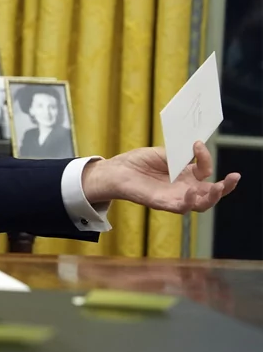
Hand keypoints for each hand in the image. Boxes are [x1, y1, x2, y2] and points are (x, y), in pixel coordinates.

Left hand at [82, 141, 239, 213]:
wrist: (116, 171)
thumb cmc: (138, 162)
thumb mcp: (163, 154)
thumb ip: (180, 154)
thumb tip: (197, 146)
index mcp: (185, 174)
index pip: (205, 170)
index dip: (205, 158)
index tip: (197, 144)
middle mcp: (184, 188)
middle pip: (211, 193)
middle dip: (226, 187)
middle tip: (234, 177)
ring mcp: (174, 197)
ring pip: (201, 204)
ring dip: (212, 197)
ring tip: (216, 187)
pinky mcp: (162, 204)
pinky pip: (181, 207)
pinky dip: (188, 201)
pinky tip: (190, 191)